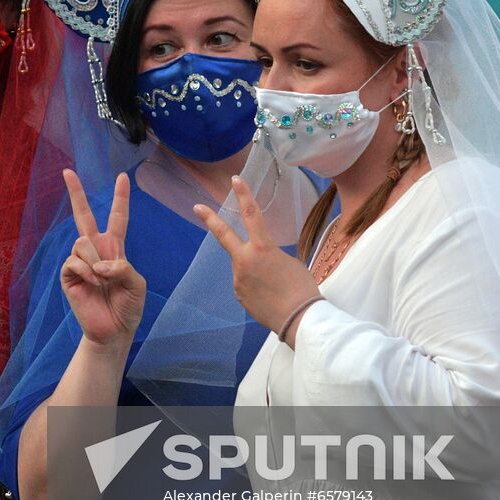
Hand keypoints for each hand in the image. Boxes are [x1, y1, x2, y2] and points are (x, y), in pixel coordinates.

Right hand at [59, 171, 146, 349]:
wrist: (113, 331)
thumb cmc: (129, 307)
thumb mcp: (137, 284)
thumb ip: (123, 268)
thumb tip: (99, 264)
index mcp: (115, 248)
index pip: (117, 217)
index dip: (120, 197)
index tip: (123, 176)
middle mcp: (95, 250)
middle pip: (83, 215)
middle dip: (76, 193)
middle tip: (67, 171)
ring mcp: (80, 261)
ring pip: (82, 243)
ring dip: (95, 263)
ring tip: (102, 282)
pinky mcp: (69, 275)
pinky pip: (73, 261)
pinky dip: (87, 273)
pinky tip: (92, 284)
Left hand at [193, 175, 320, 344]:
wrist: (299, 320)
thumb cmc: (302, 289)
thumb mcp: (290, 262)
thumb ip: (270, 255)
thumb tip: (260, 260)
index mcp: (263, 249)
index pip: (251, 215)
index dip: (244, 195)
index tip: (236, 179)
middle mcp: (245, 261)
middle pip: (224, 235)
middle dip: (209, 219)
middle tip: (197, 206)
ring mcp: (238, 279)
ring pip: (242, 266)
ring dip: (254, 270)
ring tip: (275, 285)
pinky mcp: (238, 295)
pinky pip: (245, 283)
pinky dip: (255, 285)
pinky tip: (269, 296)